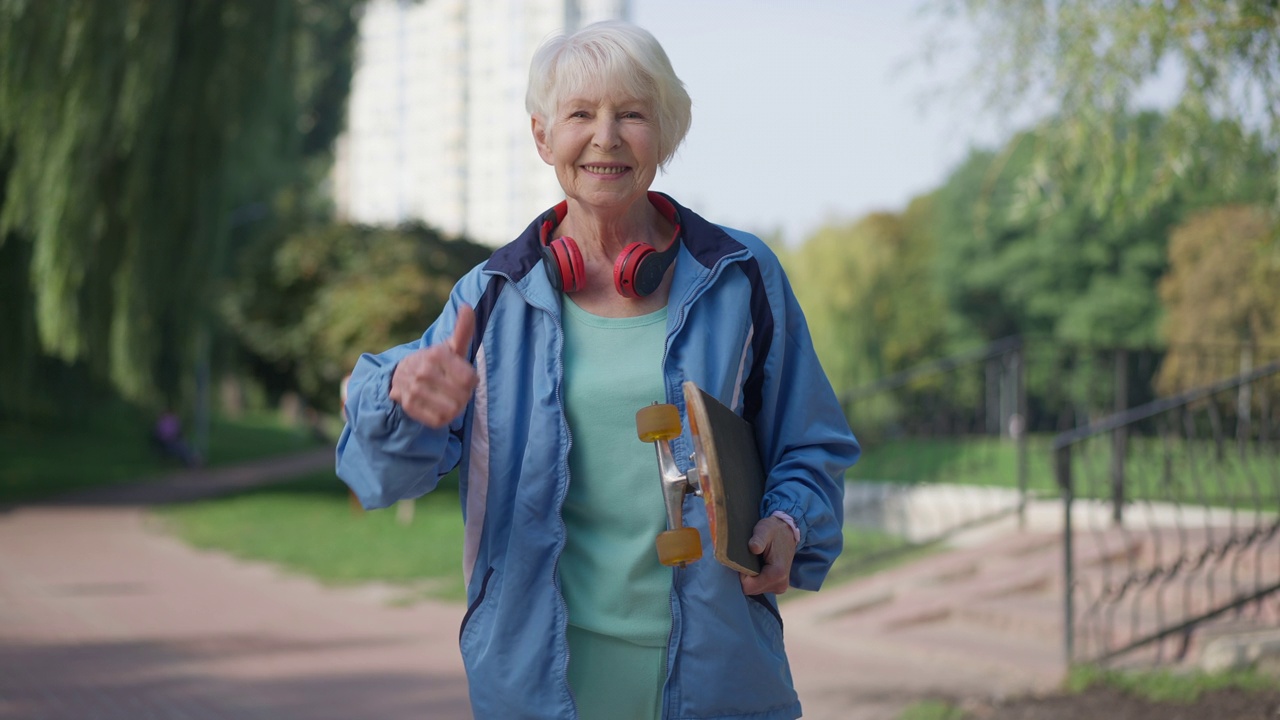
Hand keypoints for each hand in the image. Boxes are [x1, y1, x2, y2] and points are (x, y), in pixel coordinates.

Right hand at [389, 305, 478, 427]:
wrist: (401, 376)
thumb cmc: (434, 362)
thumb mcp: (449, 346)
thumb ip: (463, 329)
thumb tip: (468, 306)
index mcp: (436, 354)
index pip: (469, 379)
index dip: (471, 381)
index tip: (464, 377)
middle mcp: (423, 371)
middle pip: (462, 397)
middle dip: (464, 396)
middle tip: (455, 389)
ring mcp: (414, 390)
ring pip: (451, 410)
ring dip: (455, 408)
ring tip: (448, 399)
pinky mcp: (409, 407)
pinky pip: (439, 421)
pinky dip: (444, 418)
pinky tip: (440, 408)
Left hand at [739, 516, 796, 595]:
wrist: (787, 532)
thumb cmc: (773, 530)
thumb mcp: (764, 530)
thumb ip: (758, 539)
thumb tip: (753, 548)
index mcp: (777, 574)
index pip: (748, 586)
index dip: (741, 575)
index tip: (743, 560)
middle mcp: (780, 584)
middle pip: (751, 589)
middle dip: (746, 576)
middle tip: (749, 559)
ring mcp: (781, 587)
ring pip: (755, 589)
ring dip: (751, 577)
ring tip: (755, 561)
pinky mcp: (779, 586)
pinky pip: (760, 587)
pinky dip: (756, 578)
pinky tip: (759, 566)